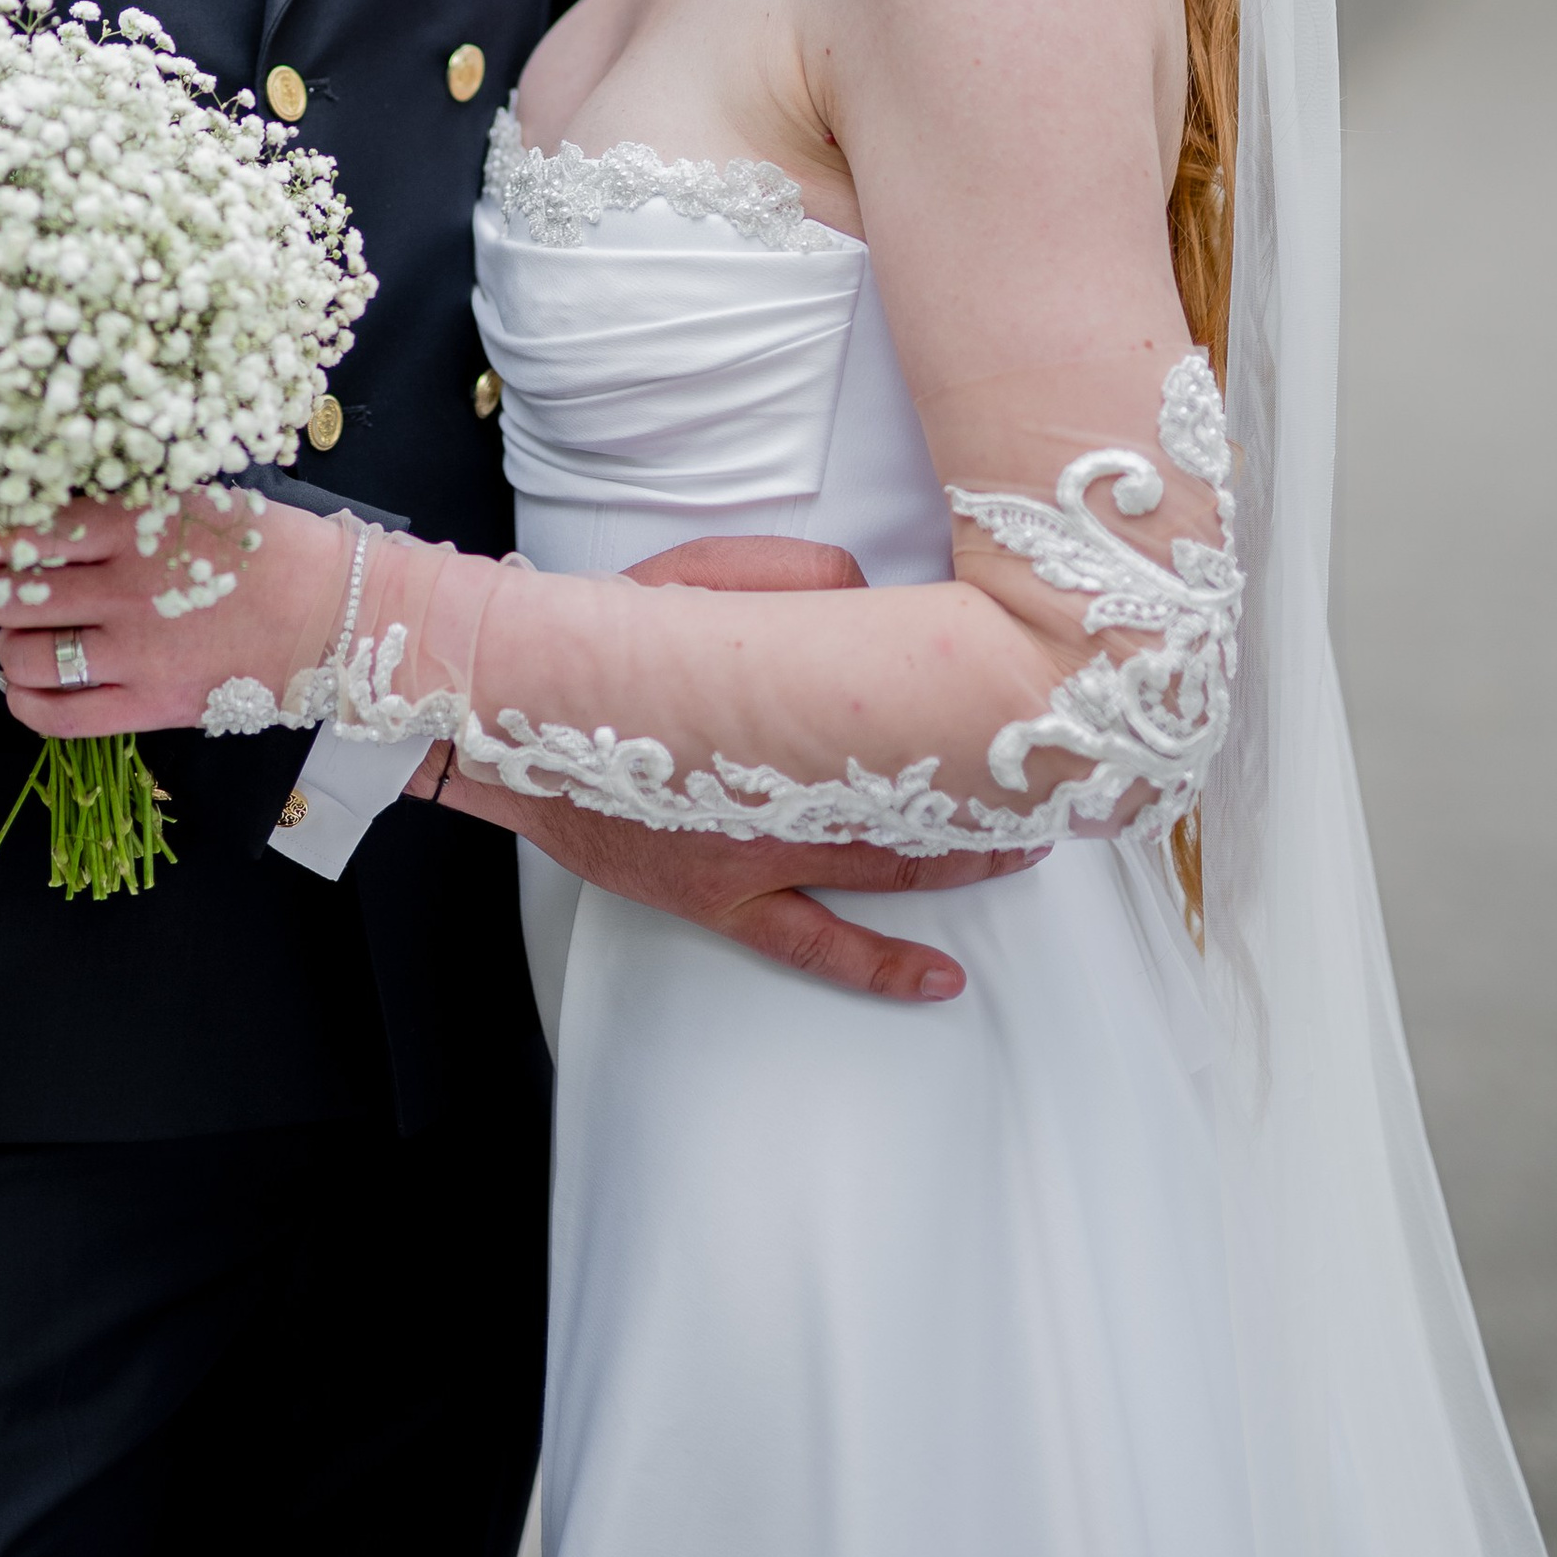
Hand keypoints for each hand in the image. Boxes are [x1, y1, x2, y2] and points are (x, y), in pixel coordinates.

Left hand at [0, 488, 339, 734]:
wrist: (337, 614)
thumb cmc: (275, 552)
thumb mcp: (198, 502)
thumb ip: (130, 507)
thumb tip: (59, 515)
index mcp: (137, 526)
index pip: (30, 528)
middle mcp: (125, 588)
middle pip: (13, 594)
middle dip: (1, 590)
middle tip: (12, 588)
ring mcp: (135, 652)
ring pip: (23, 654)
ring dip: (11, 644)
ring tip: (26, 635)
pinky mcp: (150, 703)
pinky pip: (58, 716)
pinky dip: (27, 701)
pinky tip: (28, 686)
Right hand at [443, 530, 1043, 1006]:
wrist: (505, 720)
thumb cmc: (598, 646)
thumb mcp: (698, 578)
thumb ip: (792, 577)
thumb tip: (864, 587)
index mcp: (777, 710)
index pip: (902, 717)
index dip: (971, 717)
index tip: (1028, 710)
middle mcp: (778, 791)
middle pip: (910, 792)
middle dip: (985, 787)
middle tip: (1051, 779)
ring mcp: (755, 858)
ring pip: (885, 865)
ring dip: (961, 858)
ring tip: (1026, 847)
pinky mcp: (724, 899)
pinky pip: (814, 946)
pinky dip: (881, 966)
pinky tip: (941, 979)